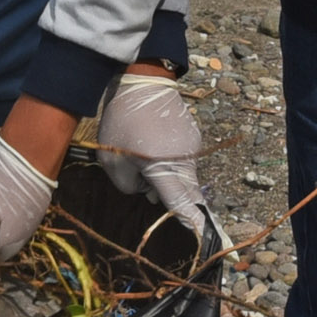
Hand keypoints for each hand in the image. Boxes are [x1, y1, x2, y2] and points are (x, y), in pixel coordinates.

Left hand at [96, 74, 218, 242]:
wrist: (141, 77)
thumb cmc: (122, 119)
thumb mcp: (112, 160)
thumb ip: (127, 186)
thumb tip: (146, 190)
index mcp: (165, 167)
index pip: (183, 204)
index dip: (193, 223)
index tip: (205, 239)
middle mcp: (186, 159)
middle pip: (184, 192)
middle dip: (169, 197)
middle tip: (146, 186)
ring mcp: (193, 146)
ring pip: (183, 176)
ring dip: (166, 178)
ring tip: (142, 158)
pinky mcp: (193, 136)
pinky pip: (183, 160)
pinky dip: (169, 162)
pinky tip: (151, 146)